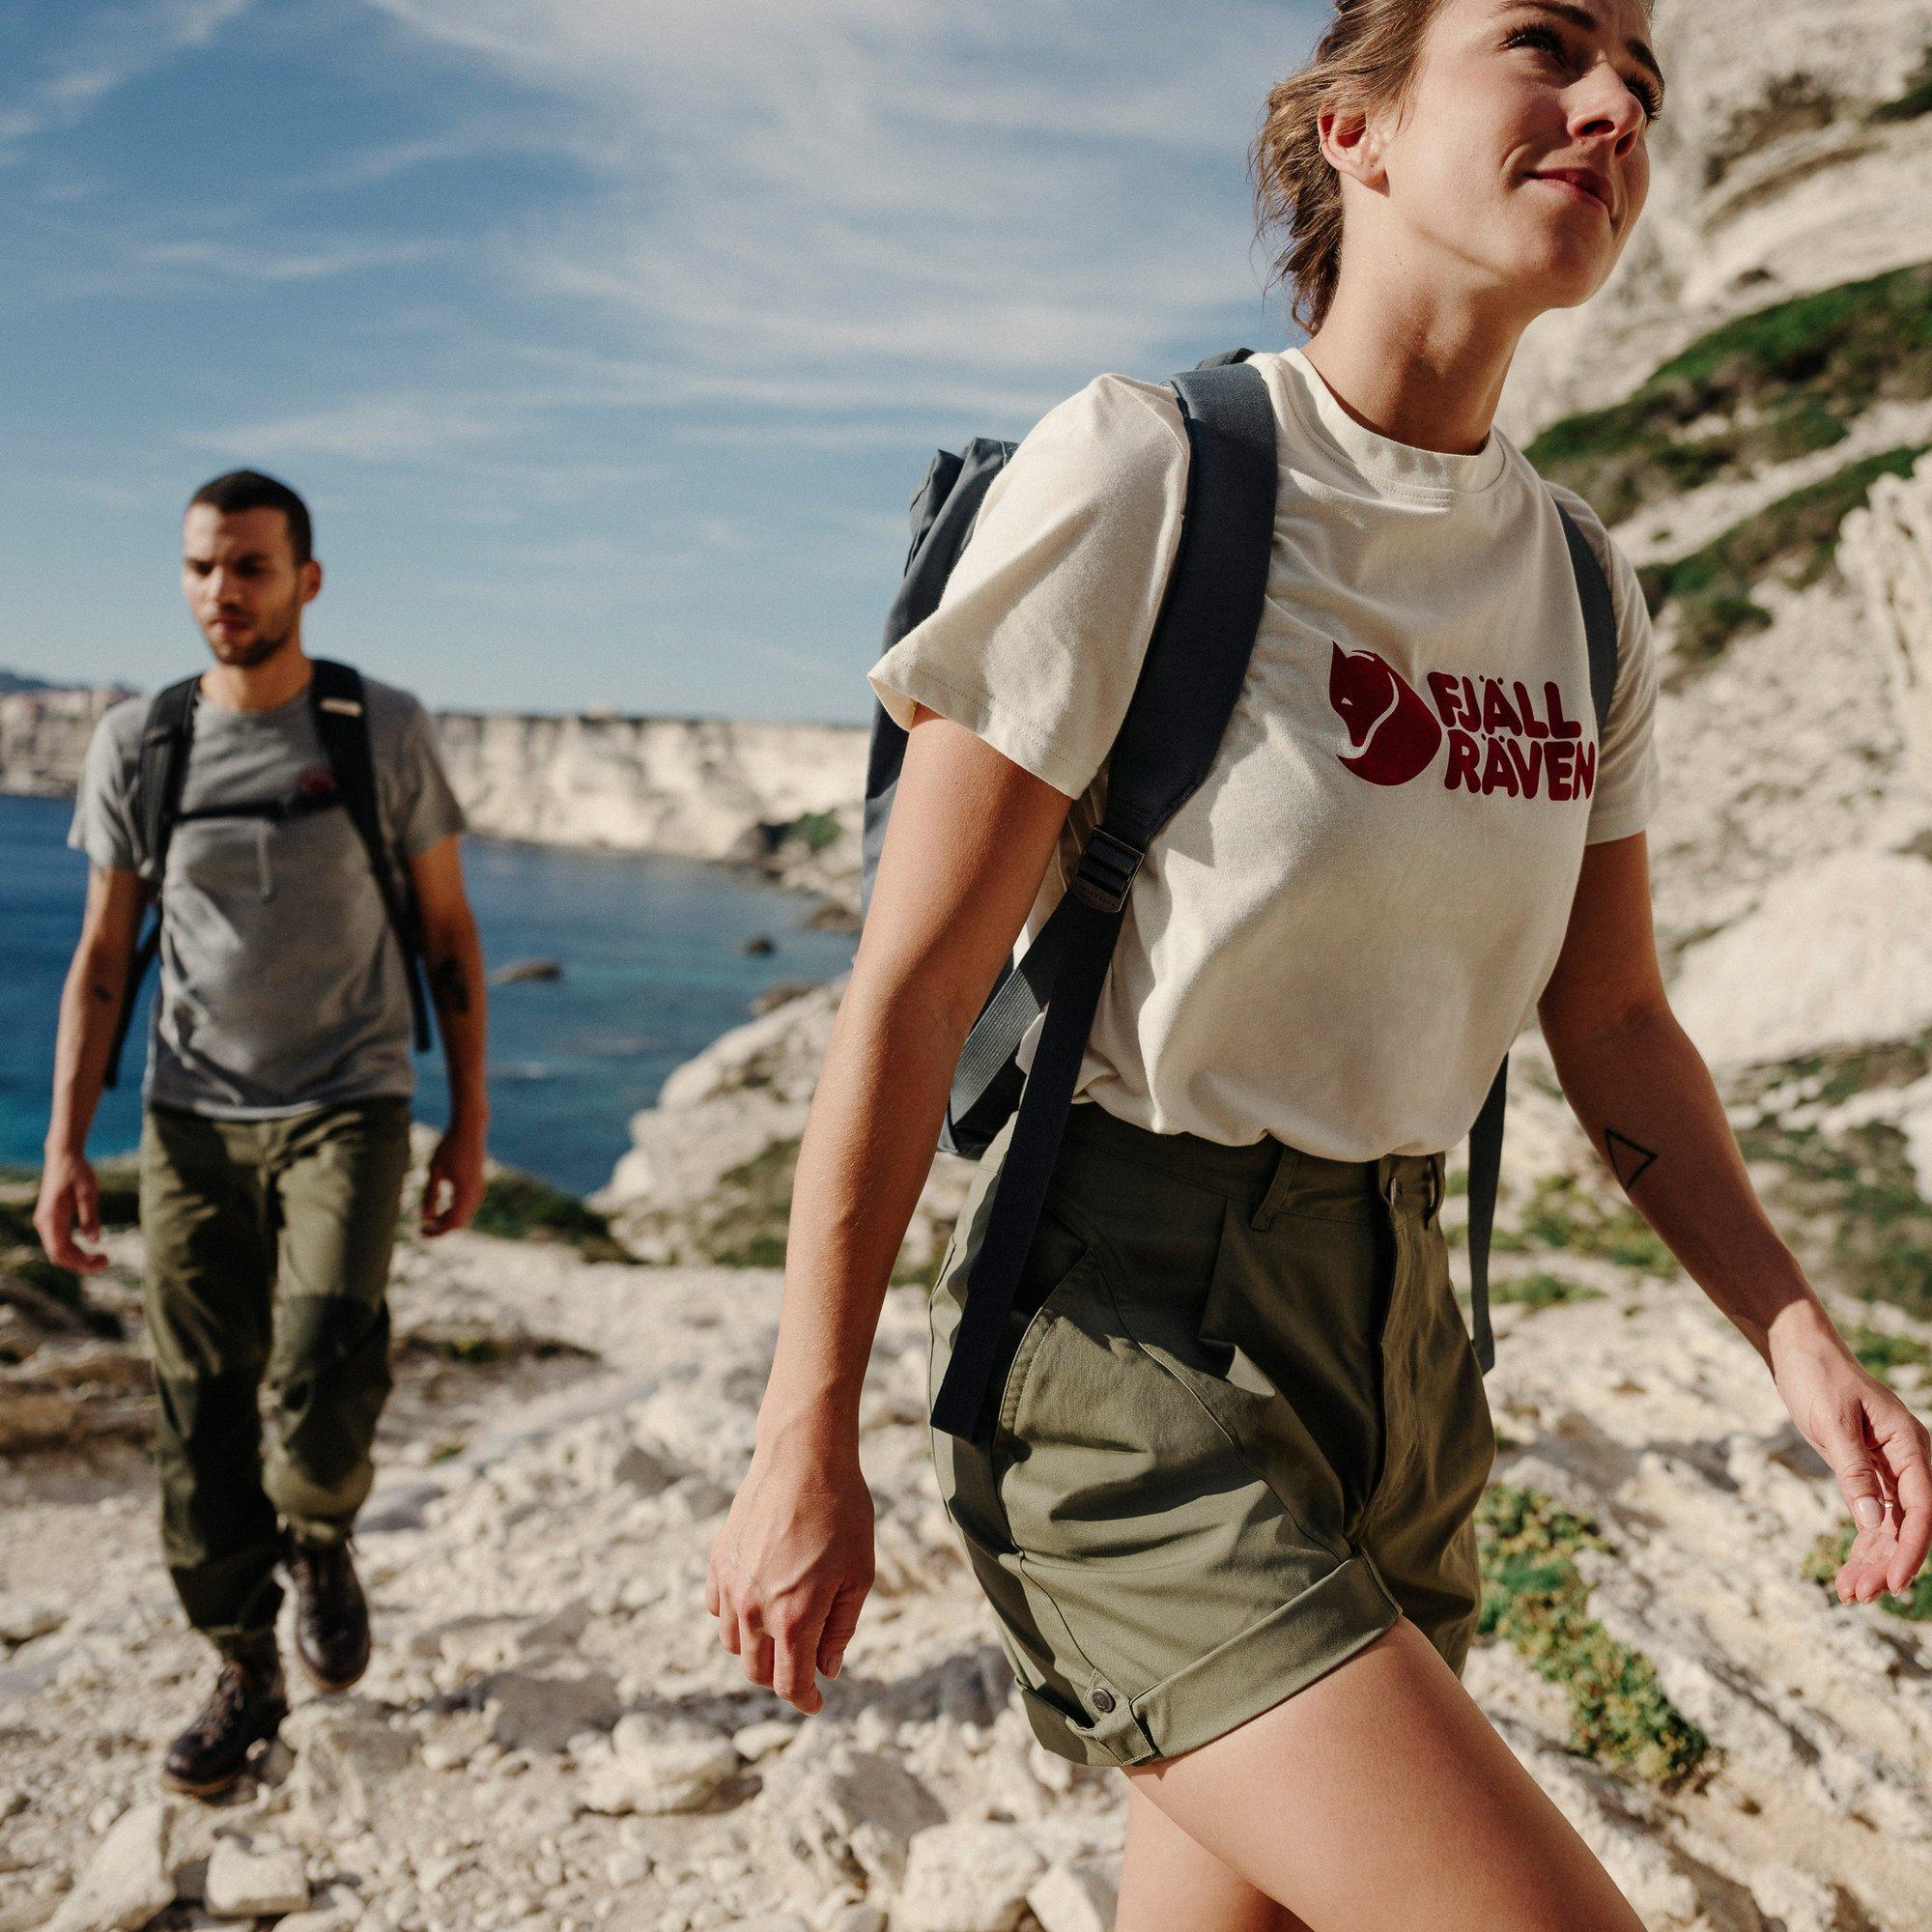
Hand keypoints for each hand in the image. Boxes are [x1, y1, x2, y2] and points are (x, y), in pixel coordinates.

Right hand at [35, 1151, 108, 1274]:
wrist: (63, 1156)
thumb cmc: (77, 1172)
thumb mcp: (88, 1193)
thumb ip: (90, 1216)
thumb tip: (95, 1241)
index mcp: (50, 1218)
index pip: (60, 1251)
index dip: (80, 1262)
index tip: (102, 1262)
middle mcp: (44, 1224)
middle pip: (59, 1255)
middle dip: (81, 1263)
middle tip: (107, 1262)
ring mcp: (46, 1223)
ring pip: (59, 1251)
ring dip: (79, 1258)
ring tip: (103, 1258)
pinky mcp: (51, 1220)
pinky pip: (60, 1242)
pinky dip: (75, 1250)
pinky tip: (92, 1250)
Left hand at [421, 1125, 485, 1237]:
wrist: (470, 1128)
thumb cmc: (449, 1146)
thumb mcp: (434, 1170)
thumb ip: (430, 1195)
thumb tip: (424, 1217)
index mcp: (464, 1192)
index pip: (451, 1223)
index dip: (436, 1232)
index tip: (421, 1233)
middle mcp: (476, 1193)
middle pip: (460, 1222)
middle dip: (442, 1228)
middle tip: (423, 1228)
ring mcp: (479, 1189)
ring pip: (465, 1215)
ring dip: (448, 1220)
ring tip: (430, 1218)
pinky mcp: (479, 1185)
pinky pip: (468, 1206)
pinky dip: (455, 1211)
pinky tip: (442, 1207)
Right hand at [705, 1419, 874, 1714]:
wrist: (803, 1458)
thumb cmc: (842, 1513)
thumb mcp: (858, 1574)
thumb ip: (841, 1628)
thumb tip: (827, 1668)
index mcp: (794, 1617)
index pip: (789, 1684)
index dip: (805, 1701)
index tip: (816, 1702)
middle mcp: (755, 1608)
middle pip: (757, 1671)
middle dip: (781, 1677)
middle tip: (805, 1664)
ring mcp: (731, 1584)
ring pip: (733, 1643)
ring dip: (757, 1649)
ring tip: (783, 1630)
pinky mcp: (718, 1561)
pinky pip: (718, 1608)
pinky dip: (736, 1617)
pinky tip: (759, 1600)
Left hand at [1771, 1315, 1930, 1603]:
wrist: (1800, 1351)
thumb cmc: (1818, 1377)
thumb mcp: (1831, 1422)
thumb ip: (1853, 1470)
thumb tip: (1874, 1520)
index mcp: (1910, 1445)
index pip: (1921, 1509)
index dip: (1911, 1549)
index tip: (1894, 1582)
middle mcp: (1908, 1461)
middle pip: (1907, 1525)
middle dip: (1886, 1564)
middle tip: (1858, 1596)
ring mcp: (1889, 1469)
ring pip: (1889, 1527)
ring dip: (1872, 1561)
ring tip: (1848, 1595)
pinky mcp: (1867, 1474)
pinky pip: (1871, 1517)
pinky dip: (1861, 1545)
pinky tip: (1849, 1574)